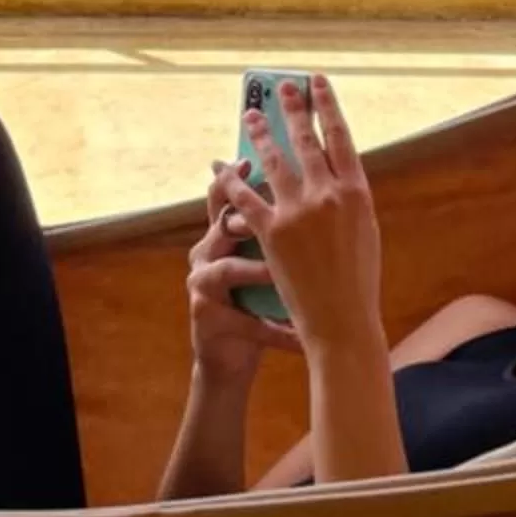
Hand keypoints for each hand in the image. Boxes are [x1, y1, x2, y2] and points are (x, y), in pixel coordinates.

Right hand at [184, 165, 304, 386]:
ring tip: (282, 274)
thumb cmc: (253, 300)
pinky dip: (277, 328)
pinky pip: (248, 321)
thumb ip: (272, 225)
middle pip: (223, 224)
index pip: (226, 197)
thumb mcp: (260, 258)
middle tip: (278, 213)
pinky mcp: (208, 319)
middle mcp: (205, 253)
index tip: (249, 160)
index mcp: (220, 234)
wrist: (230, 356)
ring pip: (230, 268)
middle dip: (247, 215)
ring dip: (260, 271)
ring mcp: (202, 285)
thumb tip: (313, 185)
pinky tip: (299, 335)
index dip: (235, 177)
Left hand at [245, 74, 381, 356]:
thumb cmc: (357, 280)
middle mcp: (327, 195)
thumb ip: (347, 198)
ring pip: (273, 161)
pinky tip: (222, 165)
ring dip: (259, 135)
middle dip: (292, 109)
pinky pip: (245, 197)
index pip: (340, 137)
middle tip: (282, 87)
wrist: (340, 319)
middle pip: (305, 140)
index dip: (328, 106)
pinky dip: (231, 180)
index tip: (318, 84)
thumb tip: (332, 170)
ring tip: (250, 116)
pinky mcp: (270, 231)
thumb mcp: (364, 230)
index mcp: (357, 192)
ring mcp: (297, 212)